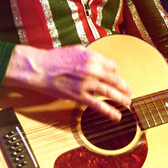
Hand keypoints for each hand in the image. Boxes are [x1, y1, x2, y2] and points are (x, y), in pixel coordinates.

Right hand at [4, 44, 131, 120]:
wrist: (38, 68)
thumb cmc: (54, 59)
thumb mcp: (76, 50)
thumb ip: (90, 57)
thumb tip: (100, 63)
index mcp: (92, 57)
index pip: (113, 67)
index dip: (115, 73)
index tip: (115, 78)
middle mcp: (92, 70)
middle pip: (116, 80)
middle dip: (125, 88)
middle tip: (129, 92)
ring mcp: (86, 83)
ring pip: (110, 93)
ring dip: (122, 99)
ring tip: (127, 103)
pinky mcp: (79, 96)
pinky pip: (98, 105)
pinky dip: (110, 112)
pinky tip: (117, 116)